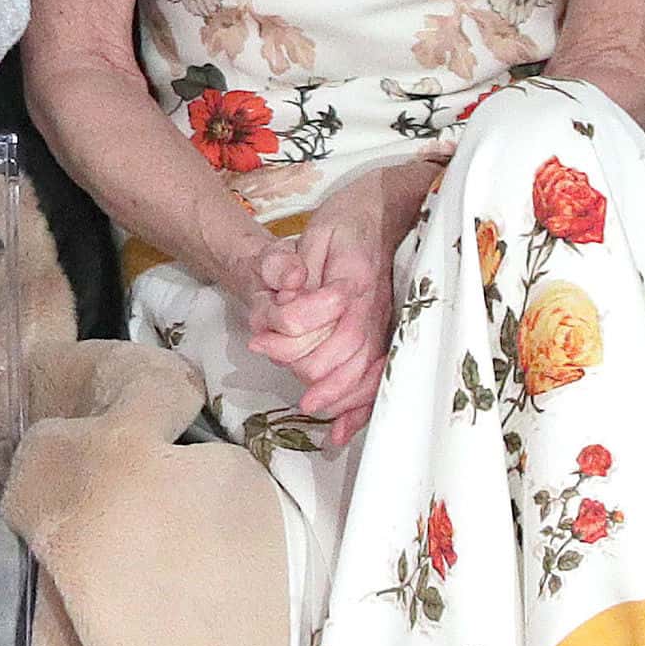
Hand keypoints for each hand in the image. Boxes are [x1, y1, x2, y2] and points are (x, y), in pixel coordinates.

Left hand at [247, 180, 397, 445]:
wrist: (384, 214)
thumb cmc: (345, 224)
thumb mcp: (316, 237)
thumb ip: (300, 271)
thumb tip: (287, 299)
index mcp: (354, 284)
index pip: (330, 327)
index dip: (291, 341)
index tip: (259, 342)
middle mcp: (373, 311)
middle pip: (345, 360)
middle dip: (304, 369)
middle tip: (268, 357)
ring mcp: (384, 326)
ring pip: (364, 377)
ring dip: (335, 397)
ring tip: (308, 405)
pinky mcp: (385, 335)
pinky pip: (378, 380)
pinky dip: (360, 408)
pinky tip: (342, 431)